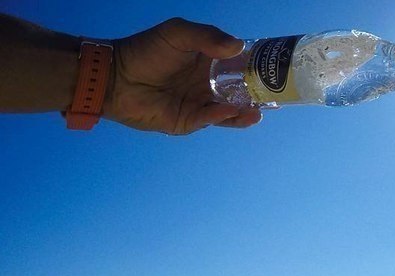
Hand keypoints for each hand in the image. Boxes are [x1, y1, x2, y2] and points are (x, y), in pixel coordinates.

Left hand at [105, 17, 261, 133]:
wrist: (116, 79)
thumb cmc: (145, 51)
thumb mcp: (177, 33)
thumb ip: (207, 37)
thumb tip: (238, 46)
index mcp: (207, 60)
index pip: (238, 63)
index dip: (256, 66)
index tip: (274, 68)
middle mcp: (206, 83)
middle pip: (239, 90)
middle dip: (257, 93)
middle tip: (276, 94)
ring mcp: (199, 103)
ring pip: (230, 109)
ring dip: (246, 110)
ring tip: (261, 109)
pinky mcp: (190, 121)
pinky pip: (212, 120)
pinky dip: (225, 117)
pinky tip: (236, 112)